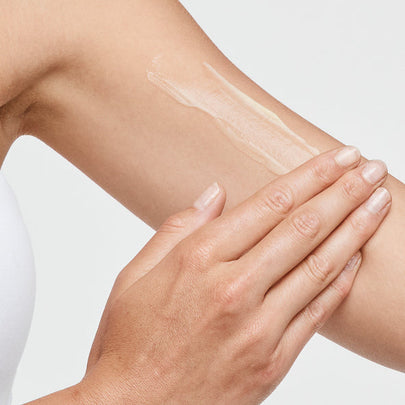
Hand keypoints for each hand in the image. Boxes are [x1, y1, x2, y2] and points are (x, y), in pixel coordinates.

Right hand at [81, 146, 389, 403]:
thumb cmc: (131, 341)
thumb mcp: (137, 274)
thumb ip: (178, 228)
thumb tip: (214, 194)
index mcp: (197, 261)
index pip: (269, 205)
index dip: (310, 176)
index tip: (337, 157)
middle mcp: (233, 289)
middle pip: (302, 228)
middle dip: (343, 192)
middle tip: (370, 167)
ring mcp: (257, 327)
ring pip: (319, 266)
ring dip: (355, 229)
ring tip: (379, 201)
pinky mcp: (272, 361)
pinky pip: (317, 313)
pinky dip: (340, 281)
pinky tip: (357, 257)